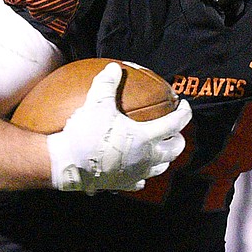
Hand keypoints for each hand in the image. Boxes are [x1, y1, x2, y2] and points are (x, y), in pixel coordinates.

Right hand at [46, 62, 191, 193]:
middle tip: (174, 131)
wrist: (67, 163)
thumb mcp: (96, 103)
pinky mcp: (124, 184)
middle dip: (178, 139)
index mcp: (146, 137)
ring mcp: (137, 173)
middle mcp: (146, 157)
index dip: (184, 113)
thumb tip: (114, 67)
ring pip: (161, 167)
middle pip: (174, 150)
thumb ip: (107, 84)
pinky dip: (143, 174)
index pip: (175, 124)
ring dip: (164, 157)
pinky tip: (138, 170)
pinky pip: (140, 181)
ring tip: (160, 148)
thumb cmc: (85, 133)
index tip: (183, 105)